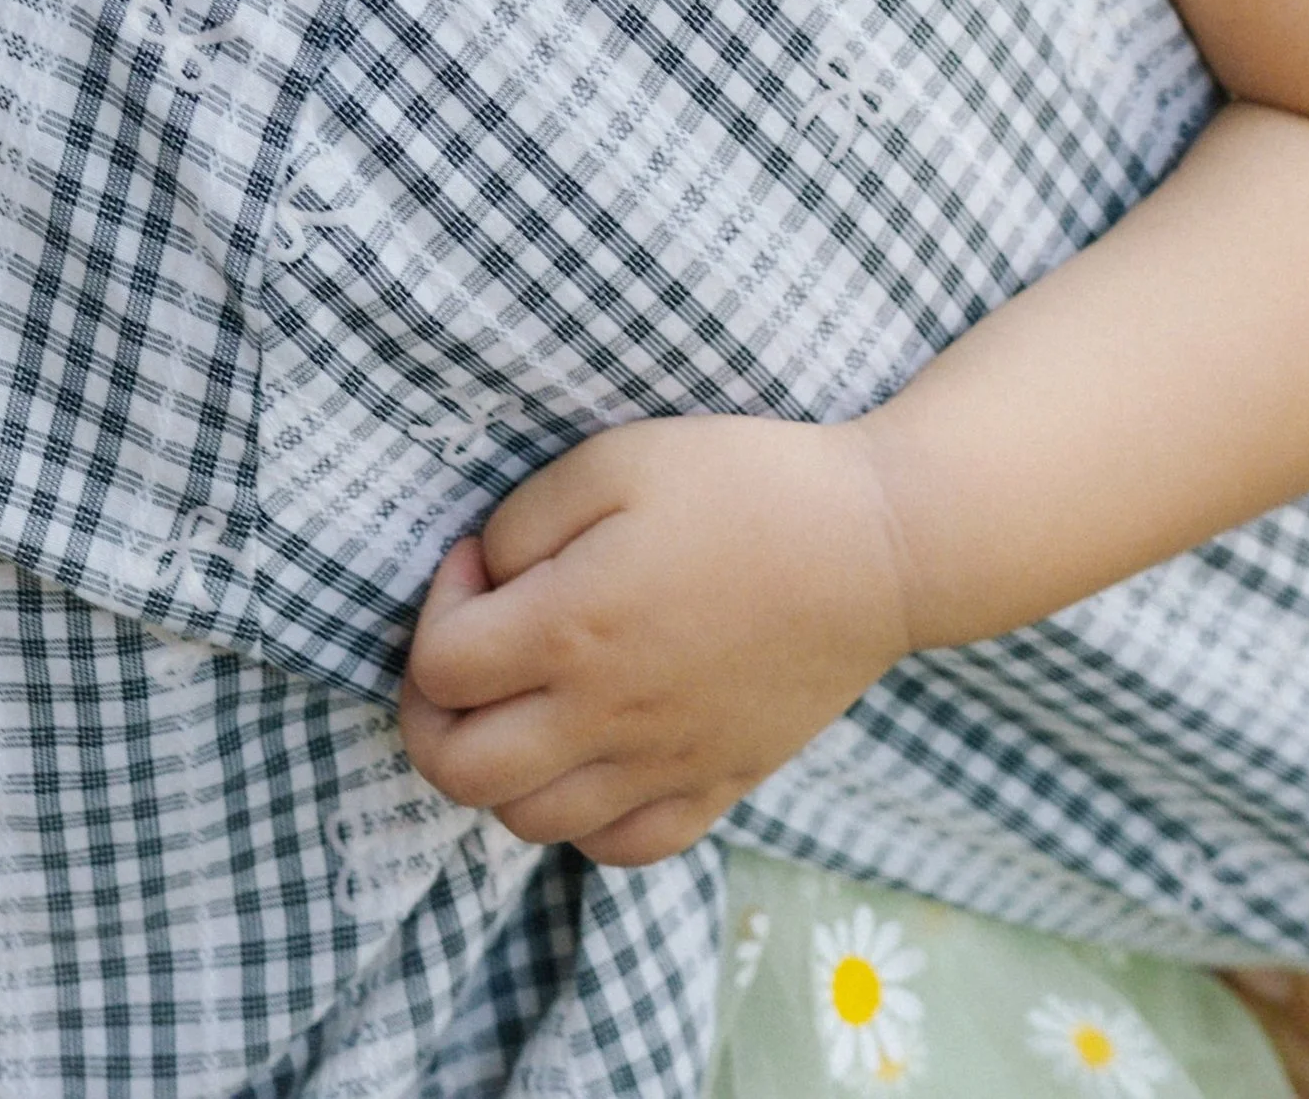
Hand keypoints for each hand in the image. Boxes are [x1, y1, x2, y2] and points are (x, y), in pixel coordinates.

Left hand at [396, 414, 911, 864]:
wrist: (877, 548)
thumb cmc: (746, 485)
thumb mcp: (617, 459)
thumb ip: (525, 521)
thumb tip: (484, 576)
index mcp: (572, 630)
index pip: (438, 668)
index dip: (435, 608)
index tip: (479, 561)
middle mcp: (605, 718)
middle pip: (458, 772)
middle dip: (430, 711)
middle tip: (464, 650)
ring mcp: (663, 767)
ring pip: (527, 823)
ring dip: (498, 766)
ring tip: (526, 698)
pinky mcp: (716, 788)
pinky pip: (619, 849)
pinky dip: (581, 819)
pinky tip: (591, 755)